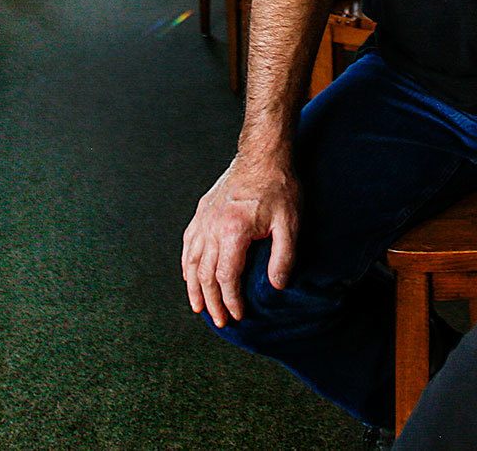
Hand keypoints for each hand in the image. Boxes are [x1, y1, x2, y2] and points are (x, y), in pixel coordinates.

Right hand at [181, 154, 298, 327]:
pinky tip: (189, 276)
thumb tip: (277, 286)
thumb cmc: (278, 187)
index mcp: (233, 231)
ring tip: (198, 307)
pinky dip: (187, 264)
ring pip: (192, 261)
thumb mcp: (289, 223)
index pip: (226, 276)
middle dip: (212, 302)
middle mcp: (212, 227)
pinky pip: (188, 243)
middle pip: (206, 274)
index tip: (238, 315)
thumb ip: (283, 257)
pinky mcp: (202, 211)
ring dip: (194, 288)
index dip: (231, 300)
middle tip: (219, 321)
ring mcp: (204, 218)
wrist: (262, 155)